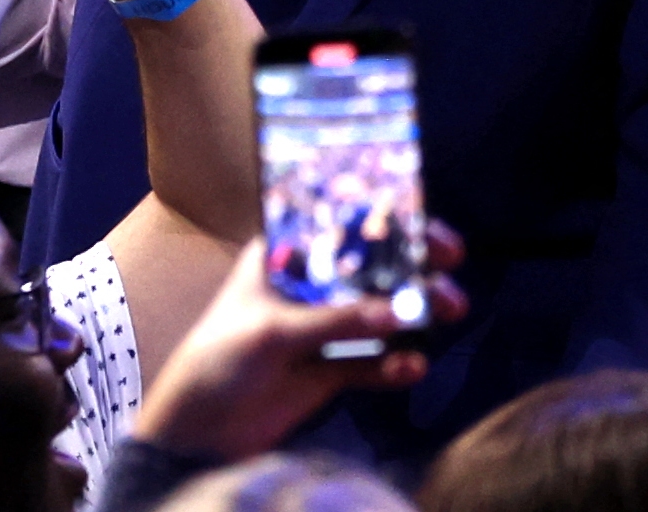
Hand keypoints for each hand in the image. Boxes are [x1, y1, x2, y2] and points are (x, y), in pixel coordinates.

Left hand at [133, 227, 468, 463]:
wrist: (196, 430)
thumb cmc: (218, 358)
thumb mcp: (272, 331)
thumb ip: (334, 321)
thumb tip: (398, 314)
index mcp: (284, 256)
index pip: (339, 226)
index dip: (383, 218)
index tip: (423, 220)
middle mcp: (308, 285)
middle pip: (369, 267)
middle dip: (411, 263)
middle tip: (451, 261)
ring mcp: (321, 328)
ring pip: (378, 313)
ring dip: (413, 313)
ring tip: (449, 312)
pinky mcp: (329, 371)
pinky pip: (372, 363)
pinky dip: (394, 364)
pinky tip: (412, 367)